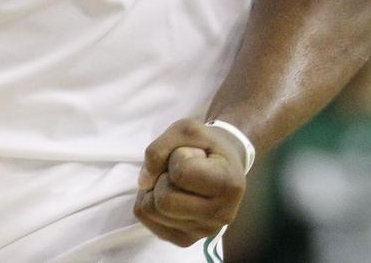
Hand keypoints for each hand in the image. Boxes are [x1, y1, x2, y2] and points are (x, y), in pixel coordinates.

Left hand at [134, 118, 247, 246]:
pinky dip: (149, 201)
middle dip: (161, 177)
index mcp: (228, 184)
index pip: (180, 173)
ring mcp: (202, 232)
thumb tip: (143, 182)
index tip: (193, 153)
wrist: (223, 166)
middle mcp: (219, 216)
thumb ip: (160, 148)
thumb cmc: (207, 145)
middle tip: (177, 168)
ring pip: (152, 211)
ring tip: (173, 181)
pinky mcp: (186, 240)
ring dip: (153, 189)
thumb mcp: (187, 129)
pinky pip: (148, 221)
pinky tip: (168, 193)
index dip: (176, 156)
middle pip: (163, 200)